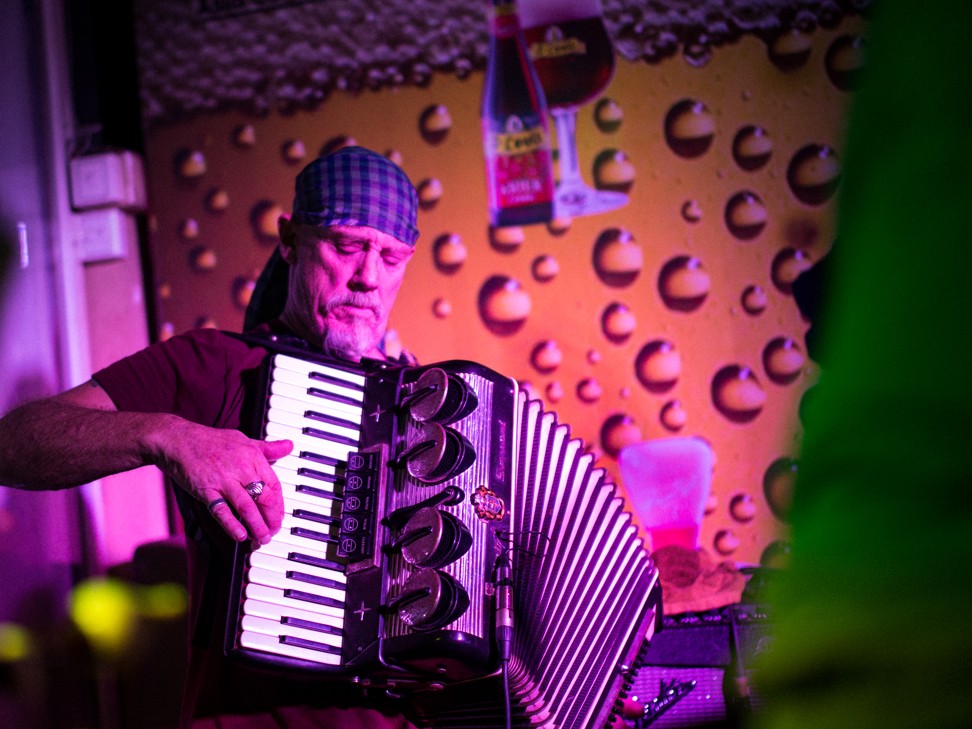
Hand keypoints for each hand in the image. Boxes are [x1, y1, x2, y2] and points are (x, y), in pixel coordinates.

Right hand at [152, 417, 292, 543]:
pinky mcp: (206, 489)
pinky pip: (221, 510)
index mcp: (253, 456)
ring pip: (247, 506)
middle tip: (273, 532)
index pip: (274, 485)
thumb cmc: (211, 441)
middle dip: (271, 519)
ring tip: (262, 539)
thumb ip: (267, 448)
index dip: (279, 505)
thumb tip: (289, 446)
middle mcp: (241, 468)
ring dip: (256, 526)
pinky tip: (240, 536)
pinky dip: (232, 525)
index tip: (279, 517)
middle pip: (264, 498)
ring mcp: (223, 479)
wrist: (178, 439)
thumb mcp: (244, 440)